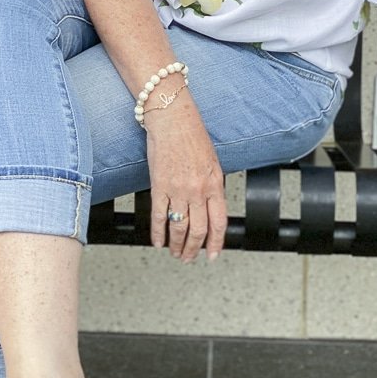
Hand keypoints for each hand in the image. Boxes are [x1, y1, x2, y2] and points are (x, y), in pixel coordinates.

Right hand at [145, 95, 226, 261]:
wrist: (172, 119)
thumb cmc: (192, 135)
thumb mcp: (212, 162)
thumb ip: (212, 186)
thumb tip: (212, 207)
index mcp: (214, 184)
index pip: (219, 223)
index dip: (216, 243)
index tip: (212, 255)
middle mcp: (198, 190)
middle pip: (198, 230)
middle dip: (194, 249)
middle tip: (189, 258)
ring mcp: (178, 190)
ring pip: (179, 227)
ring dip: (177, 245)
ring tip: (175, 253)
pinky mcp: (159, 186)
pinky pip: (158, 216)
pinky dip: (158, 232)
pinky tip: (158, 241)